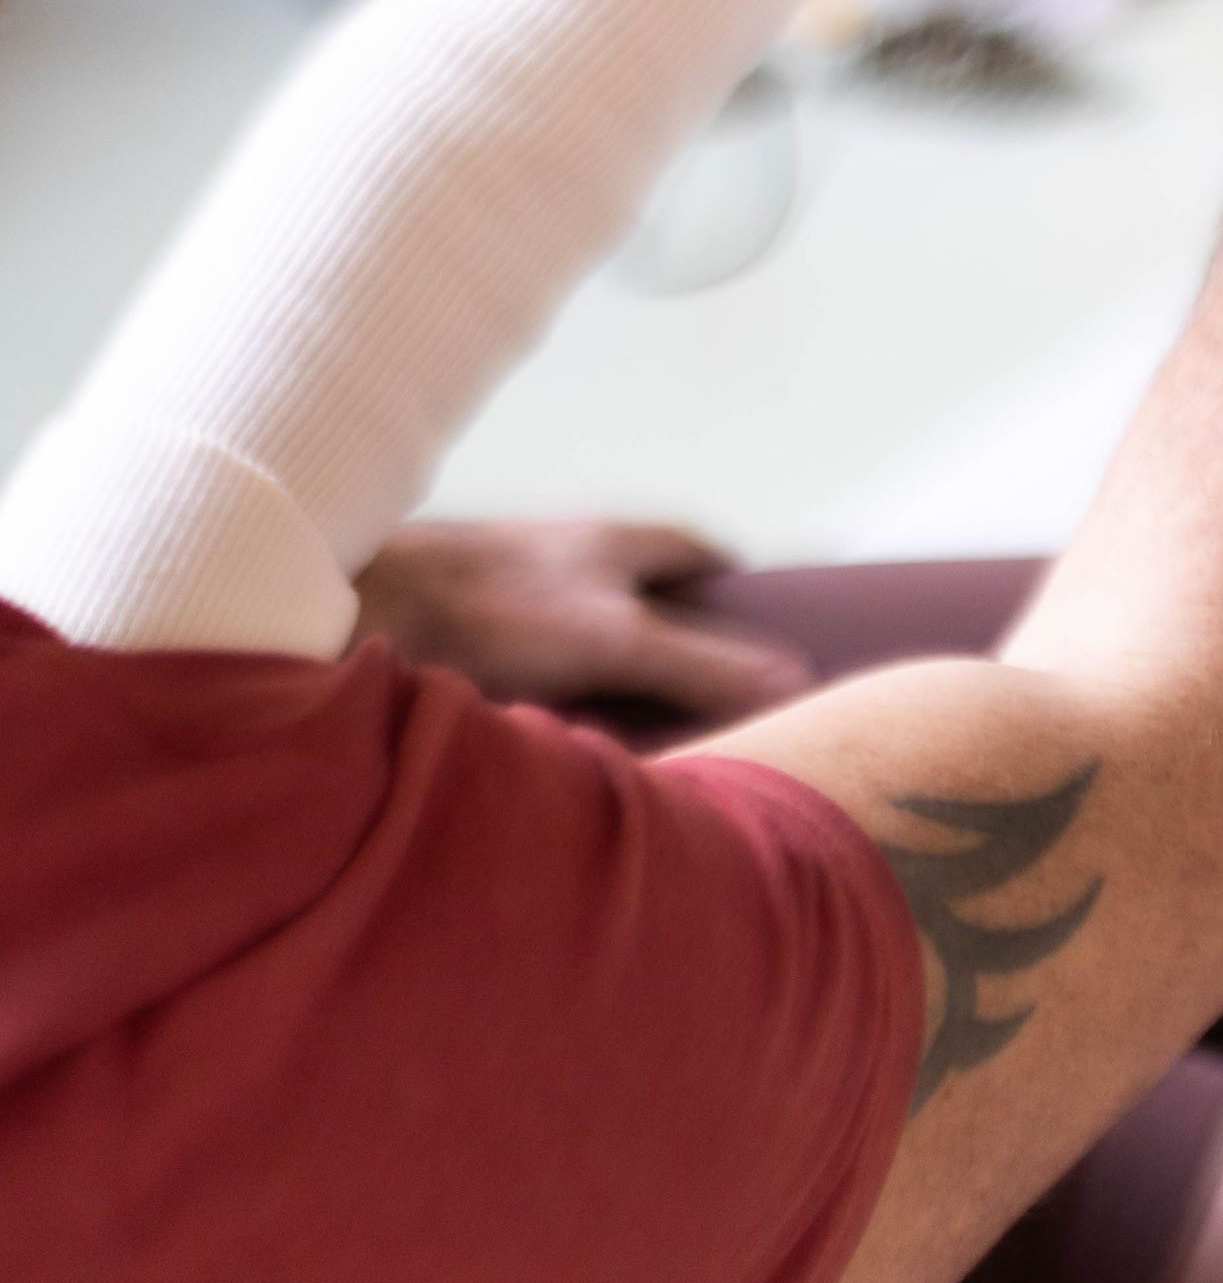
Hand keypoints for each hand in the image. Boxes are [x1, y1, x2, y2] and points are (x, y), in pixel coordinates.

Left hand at [352, 517, 803, 721]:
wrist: (364, 608)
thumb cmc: (494, 607)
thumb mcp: (617, 641)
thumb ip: (703, 664)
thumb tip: (798, 683)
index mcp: (619, 541)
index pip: (699, 551)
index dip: (733, 589)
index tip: (763, 634)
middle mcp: (574, 560)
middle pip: (647, 594)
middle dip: (678, 639)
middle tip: (710, 700)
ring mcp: (522, 595)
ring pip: (590, 632)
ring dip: (614, 676)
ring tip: (642, 738)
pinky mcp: (476, 634)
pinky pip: (540, 667)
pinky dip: (560, 699)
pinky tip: (562, 742)